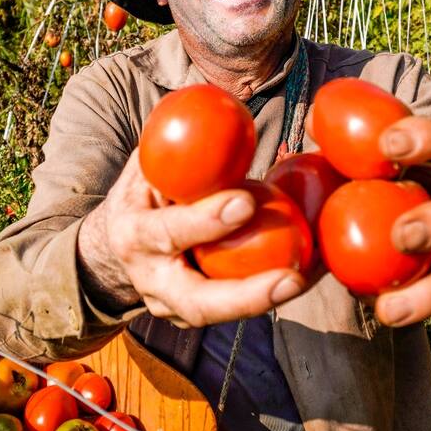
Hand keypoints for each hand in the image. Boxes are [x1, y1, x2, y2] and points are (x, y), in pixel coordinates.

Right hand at [78, 150, 309, 327]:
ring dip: (273, 298)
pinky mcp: (196, 316)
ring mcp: (173, 308)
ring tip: (313, 276)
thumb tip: (226, 114)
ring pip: (223, 315)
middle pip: (198, 303)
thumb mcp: (146, 168)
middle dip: (246, 295)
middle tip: (292, 278)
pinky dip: (277, 291)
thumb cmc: (142, 195)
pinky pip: (239, 307)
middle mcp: (152, 282)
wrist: (114, 249)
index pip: (168, 232)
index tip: (245, 202)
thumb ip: (176, 149)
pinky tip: (315, 271)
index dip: (205, 221)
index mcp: (134, 236)